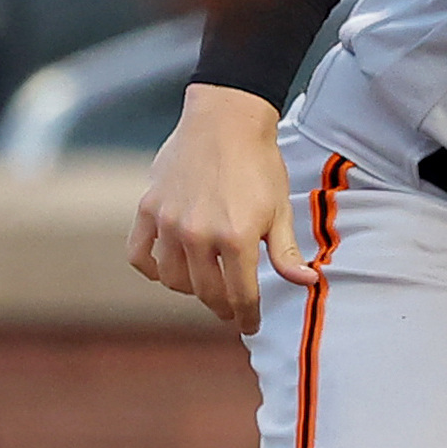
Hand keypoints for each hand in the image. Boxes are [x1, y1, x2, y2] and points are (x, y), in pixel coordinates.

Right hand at [130, 84, 309, 331]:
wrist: (225, 121)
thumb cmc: (260, 165)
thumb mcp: (280, 210)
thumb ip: (287, 252)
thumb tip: (307, 283)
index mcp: (236, 238)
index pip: (240, 295)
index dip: (247, 315)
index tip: (250, 325)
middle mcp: (198, 235)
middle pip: (206, 291)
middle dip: (222, 307)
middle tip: (230, 310)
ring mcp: (169, 222)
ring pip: (172, 278)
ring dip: (189, 289)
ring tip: (204, 285)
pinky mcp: (148, 208)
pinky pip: (138, 253)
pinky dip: (149, 268)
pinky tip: (164, 271)